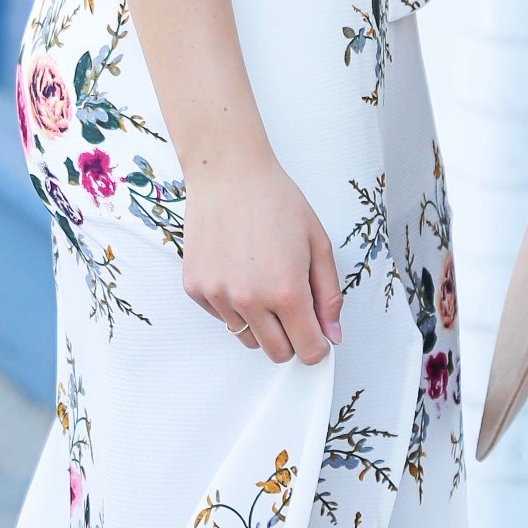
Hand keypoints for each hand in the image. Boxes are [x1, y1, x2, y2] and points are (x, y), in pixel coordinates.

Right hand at [182, 148, 342, 364]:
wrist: (229, 174)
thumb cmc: (276, 202)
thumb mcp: (318, 245)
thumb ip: (329, 295)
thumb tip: (331, 334)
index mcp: (286, 291)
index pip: (308, 350)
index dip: (318, 346)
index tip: (317, 335)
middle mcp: (249, 300)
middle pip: (277, 353)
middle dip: (292, 338)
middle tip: (293, 308)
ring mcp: (218, 296)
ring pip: (248, 338)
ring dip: (261, 322)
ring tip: (263, 280)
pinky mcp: (196, 289)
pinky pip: (222, 318)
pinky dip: (234, 306)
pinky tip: (239, 271)